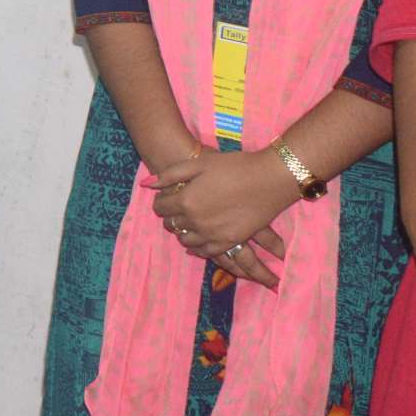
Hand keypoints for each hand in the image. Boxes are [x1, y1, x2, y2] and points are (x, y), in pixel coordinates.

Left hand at [149, 152, 295, 290]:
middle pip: (172, 225)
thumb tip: (147, 184)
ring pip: (186, 241)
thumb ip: (171, 175)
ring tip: (190, 221)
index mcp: (185, 201)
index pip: (161, 208)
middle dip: (171, 217)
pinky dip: (198, 247)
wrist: (269, 179)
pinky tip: (200, 239)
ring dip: (184, 231)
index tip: (166, 197)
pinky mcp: (228, 242)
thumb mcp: (199, 164)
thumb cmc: (234, 166)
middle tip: (178, 208)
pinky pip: (205, 252)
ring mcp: (211, 235)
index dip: (161, 202)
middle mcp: (195, 221)